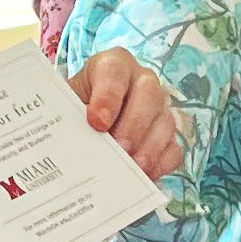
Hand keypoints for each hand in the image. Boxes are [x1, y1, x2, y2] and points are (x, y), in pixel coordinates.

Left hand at [65, 47, 182, 177]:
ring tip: (133, 168)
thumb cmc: (74, 111)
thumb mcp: (66, 108)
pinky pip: (174, 148)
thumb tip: (70, 141)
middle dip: (134, 124)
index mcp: (112, 66)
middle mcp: (140, 81)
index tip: (97, 122)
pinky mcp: (166, 136)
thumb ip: (69, 117)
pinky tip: (147, 176)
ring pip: (165, 121)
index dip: (108, 95)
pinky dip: (162, 163)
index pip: (115, 69)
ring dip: (150, 147)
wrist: (82, 125)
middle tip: (119, 149)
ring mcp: (158, 108)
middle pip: (149, 93)